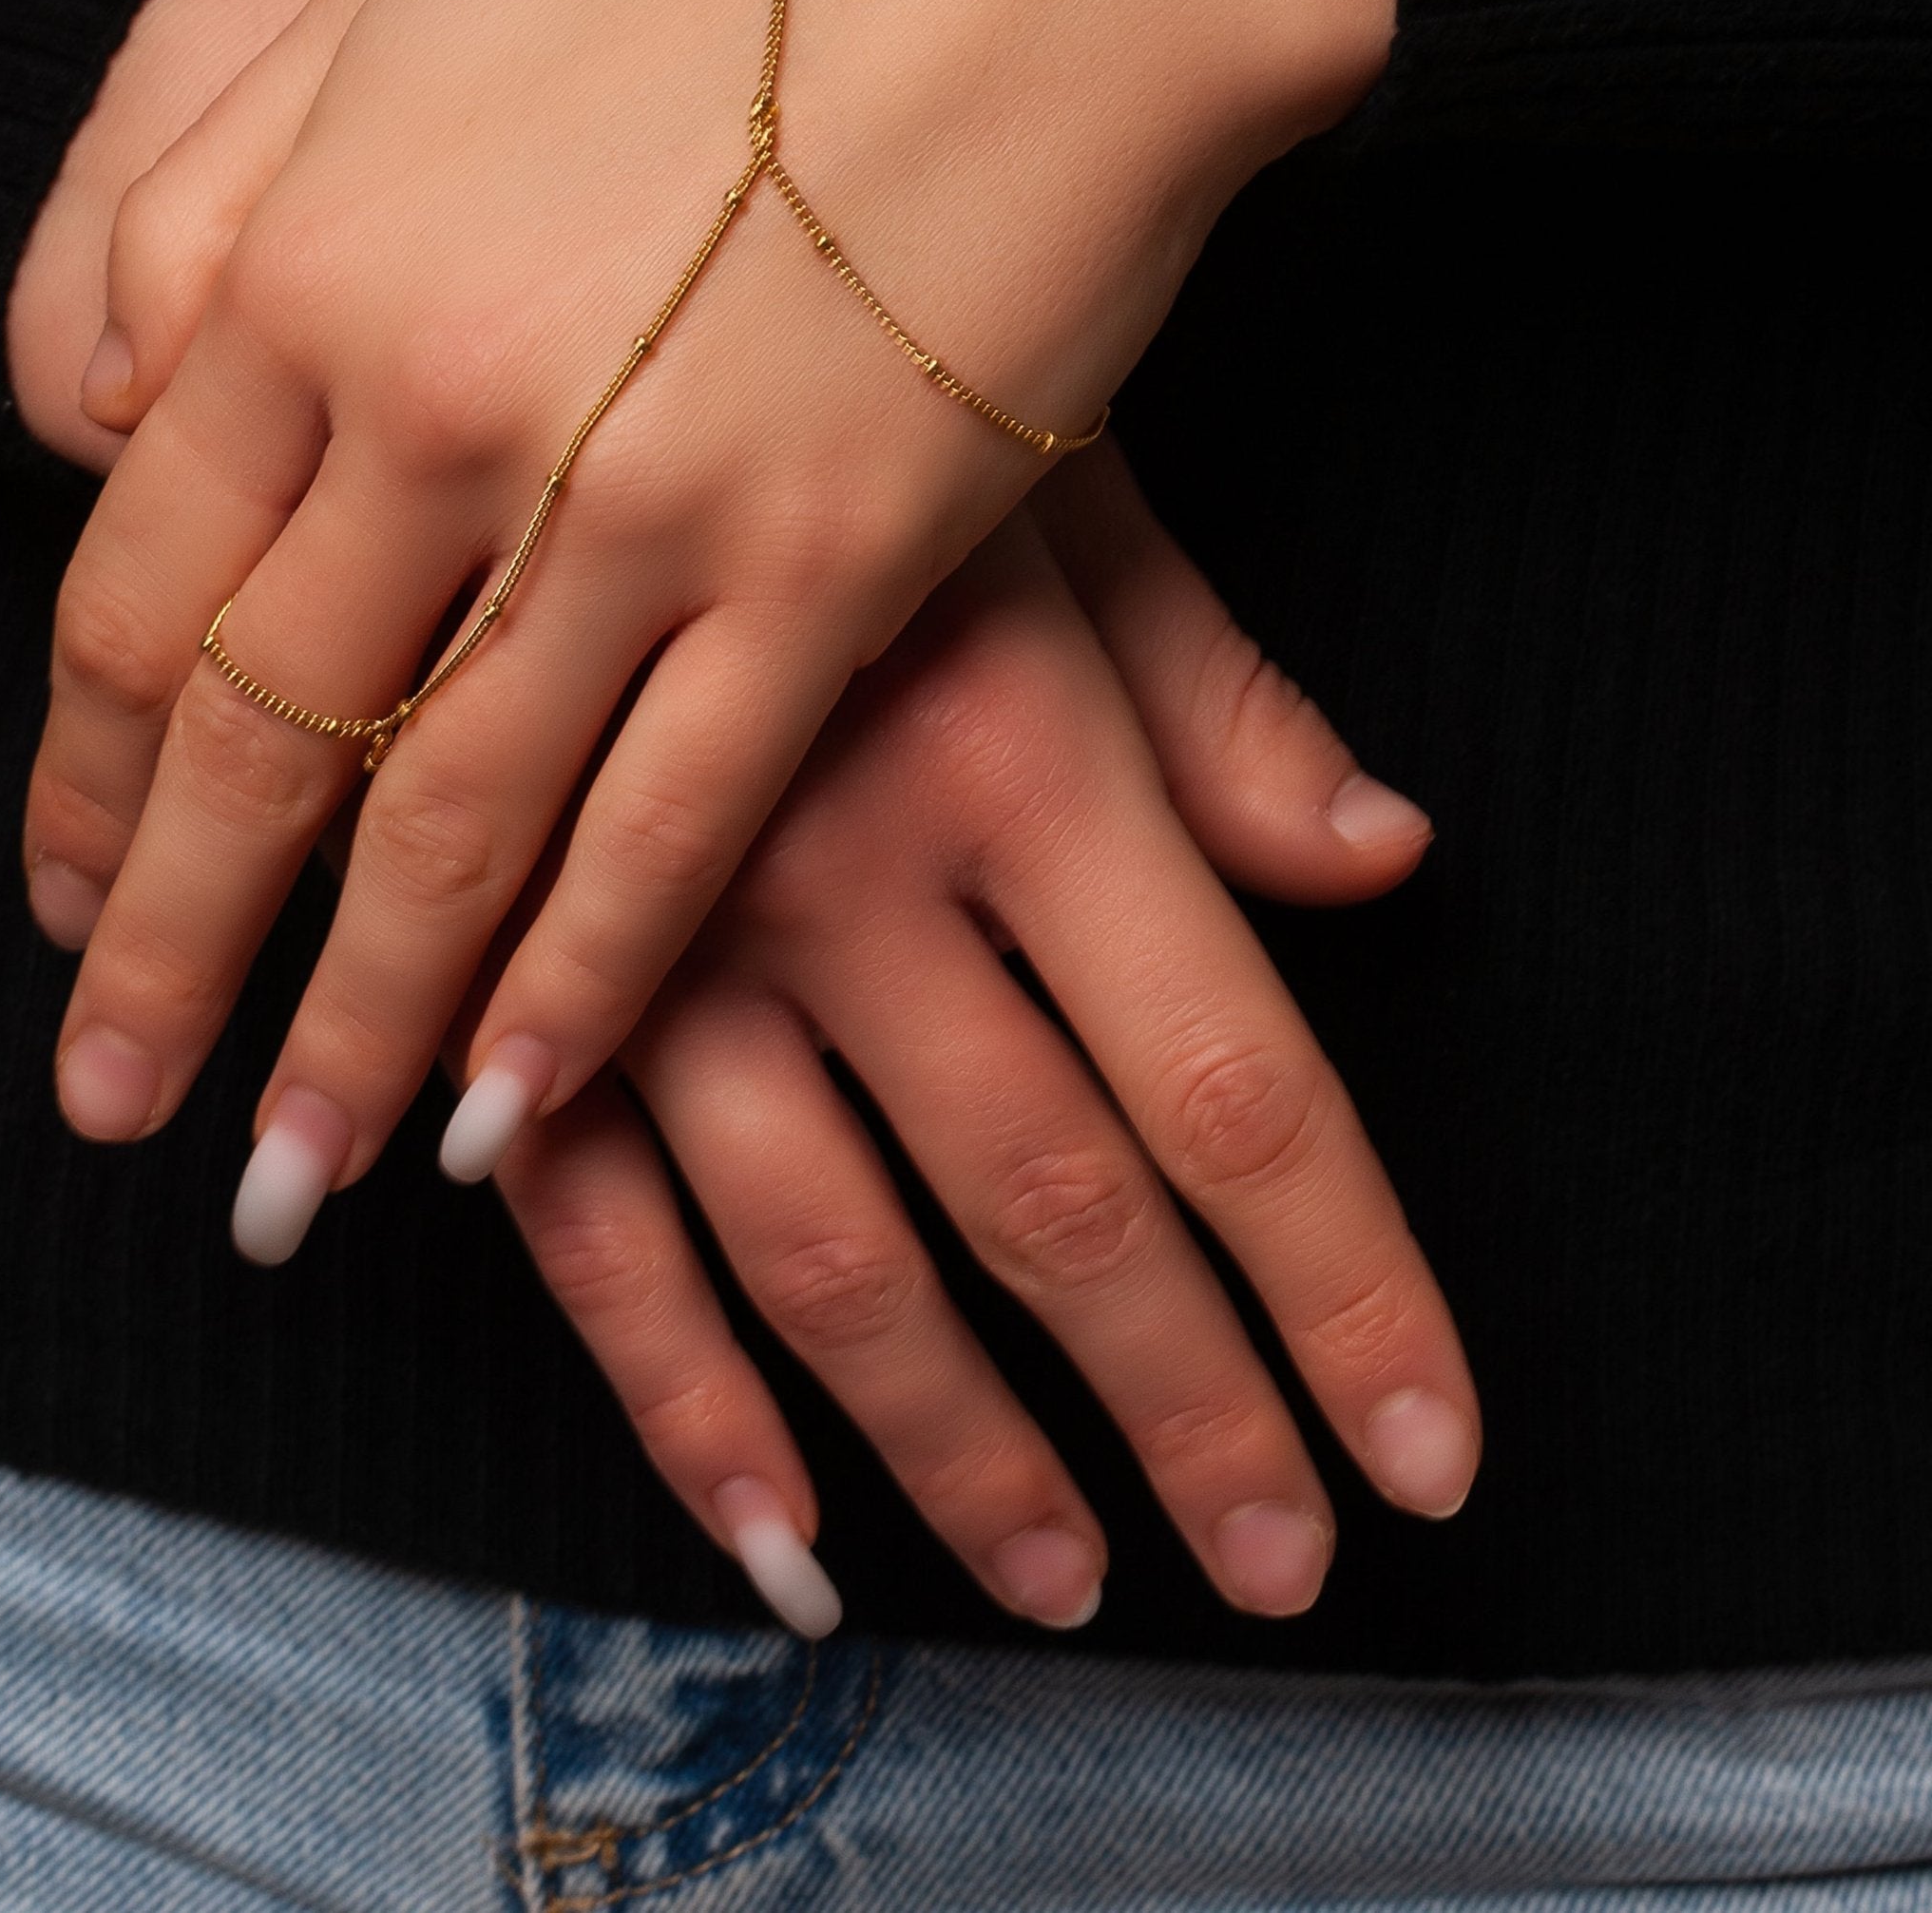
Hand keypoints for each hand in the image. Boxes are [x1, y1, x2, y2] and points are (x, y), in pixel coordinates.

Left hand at [29, 0, 1397, 1272]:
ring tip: (288, 1179)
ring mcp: (632, 499)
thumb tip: (90, 394)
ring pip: (445, 829)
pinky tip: (510, 1108)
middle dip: (168, 951)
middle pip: (258, 745)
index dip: (89, 780)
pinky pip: (669, 823)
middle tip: (111, 1108)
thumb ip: (207, 190)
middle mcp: (434, 405)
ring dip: (353, 1026)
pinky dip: (581, 983)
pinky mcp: (829, 562)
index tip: (65, 904)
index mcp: (305, 260)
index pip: (141, 595)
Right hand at [490, 452, 1472, 1638]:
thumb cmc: (808, 400)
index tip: (1431, 1456)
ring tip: (1069, 1584)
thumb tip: (1383, 861)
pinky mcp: (506, 989)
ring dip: (960, 1454)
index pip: (1227, 1080)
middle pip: (1055, 1202)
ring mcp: (659, 948)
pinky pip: (596, 1245)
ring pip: (836, 1262)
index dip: (1343, 1288)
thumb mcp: (1040, 488)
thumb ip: (1210, 691)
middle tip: (1281, 1578)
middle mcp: (844, 868)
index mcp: (1011, 745)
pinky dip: (688, 1410)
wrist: (500, 347)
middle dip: (1186, 1410)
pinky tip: (783, 1539)